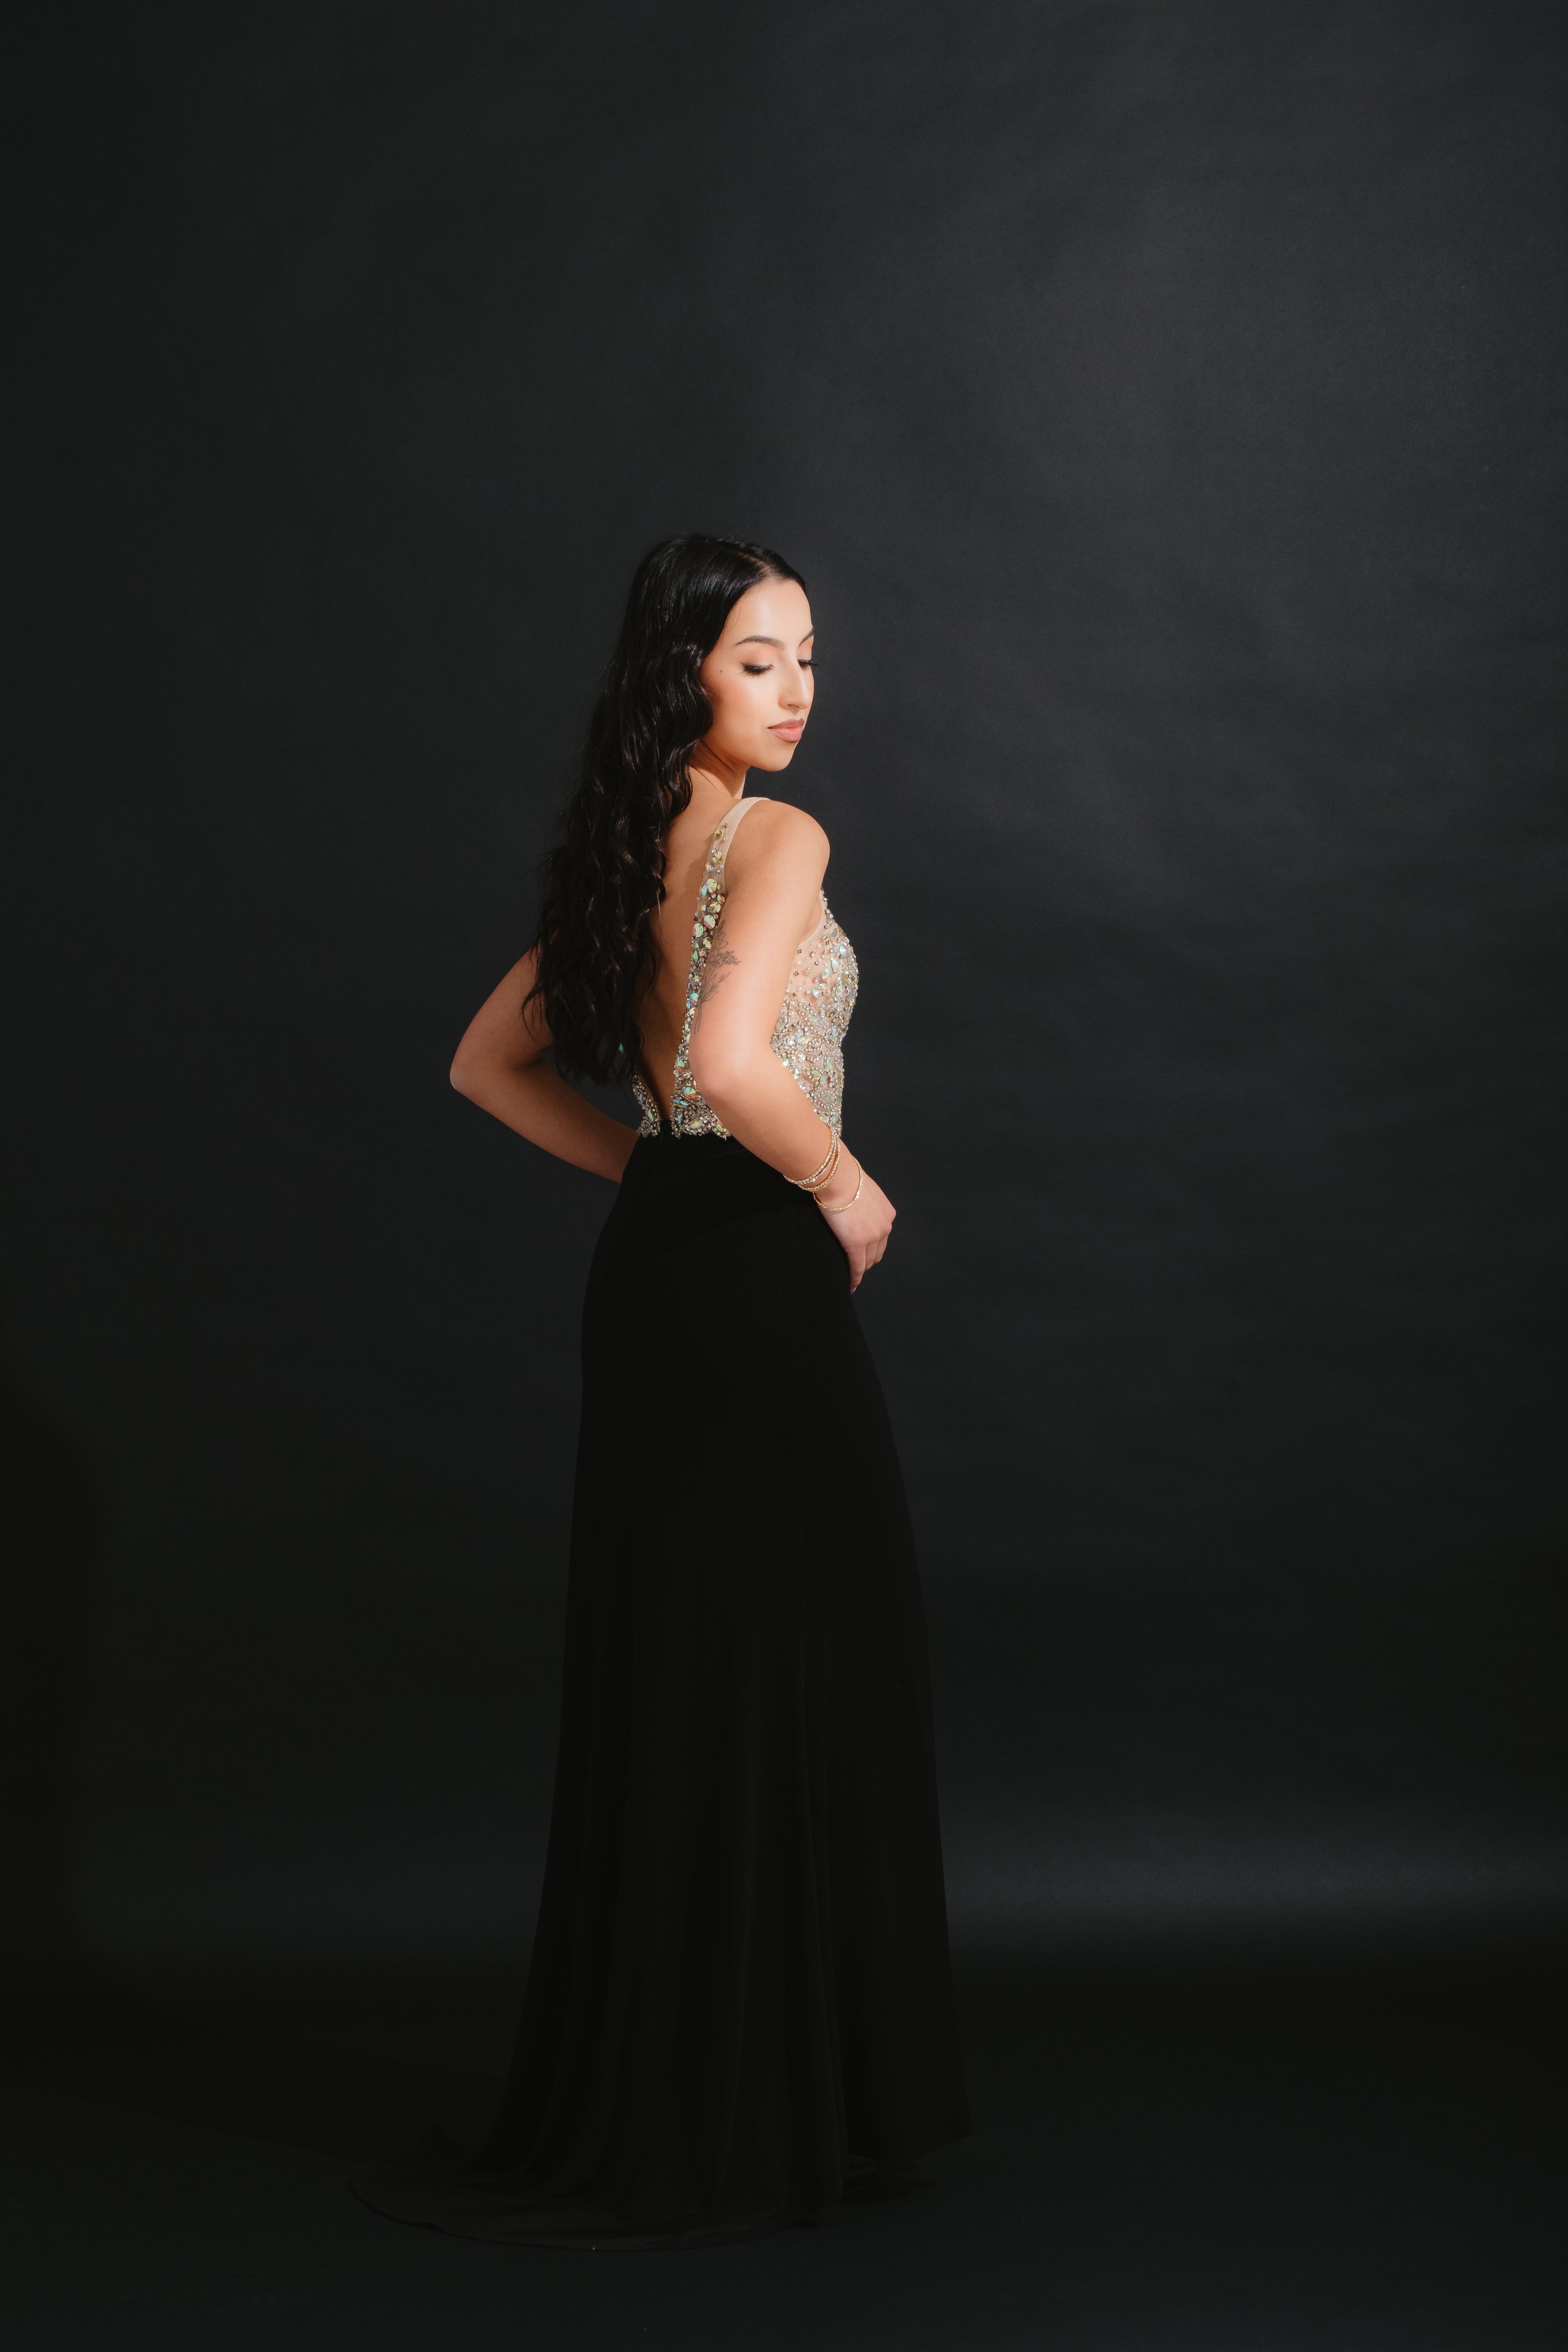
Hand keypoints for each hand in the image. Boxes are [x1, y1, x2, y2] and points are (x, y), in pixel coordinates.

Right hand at [816, 1157, 894, 1290]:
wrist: (837, 1178)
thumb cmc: (844, 1177)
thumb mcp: (862, 1189)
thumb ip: (863, 1202)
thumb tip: (853, 1203)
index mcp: (887, 1213)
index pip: (881, 1237)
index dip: (873, 1247)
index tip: (866, 1255)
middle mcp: (884, 1226)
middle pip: (877, 1251)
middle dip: (868, 1260)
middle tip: (856, 1266)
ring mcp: (873, 1237)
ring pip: (868, 1261)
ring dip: (861, 1269)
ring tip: (852, 1276)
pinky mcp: (857, 1245)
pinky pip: (857, 1267)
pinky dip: (855, 1278)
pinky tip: (851, 1285)